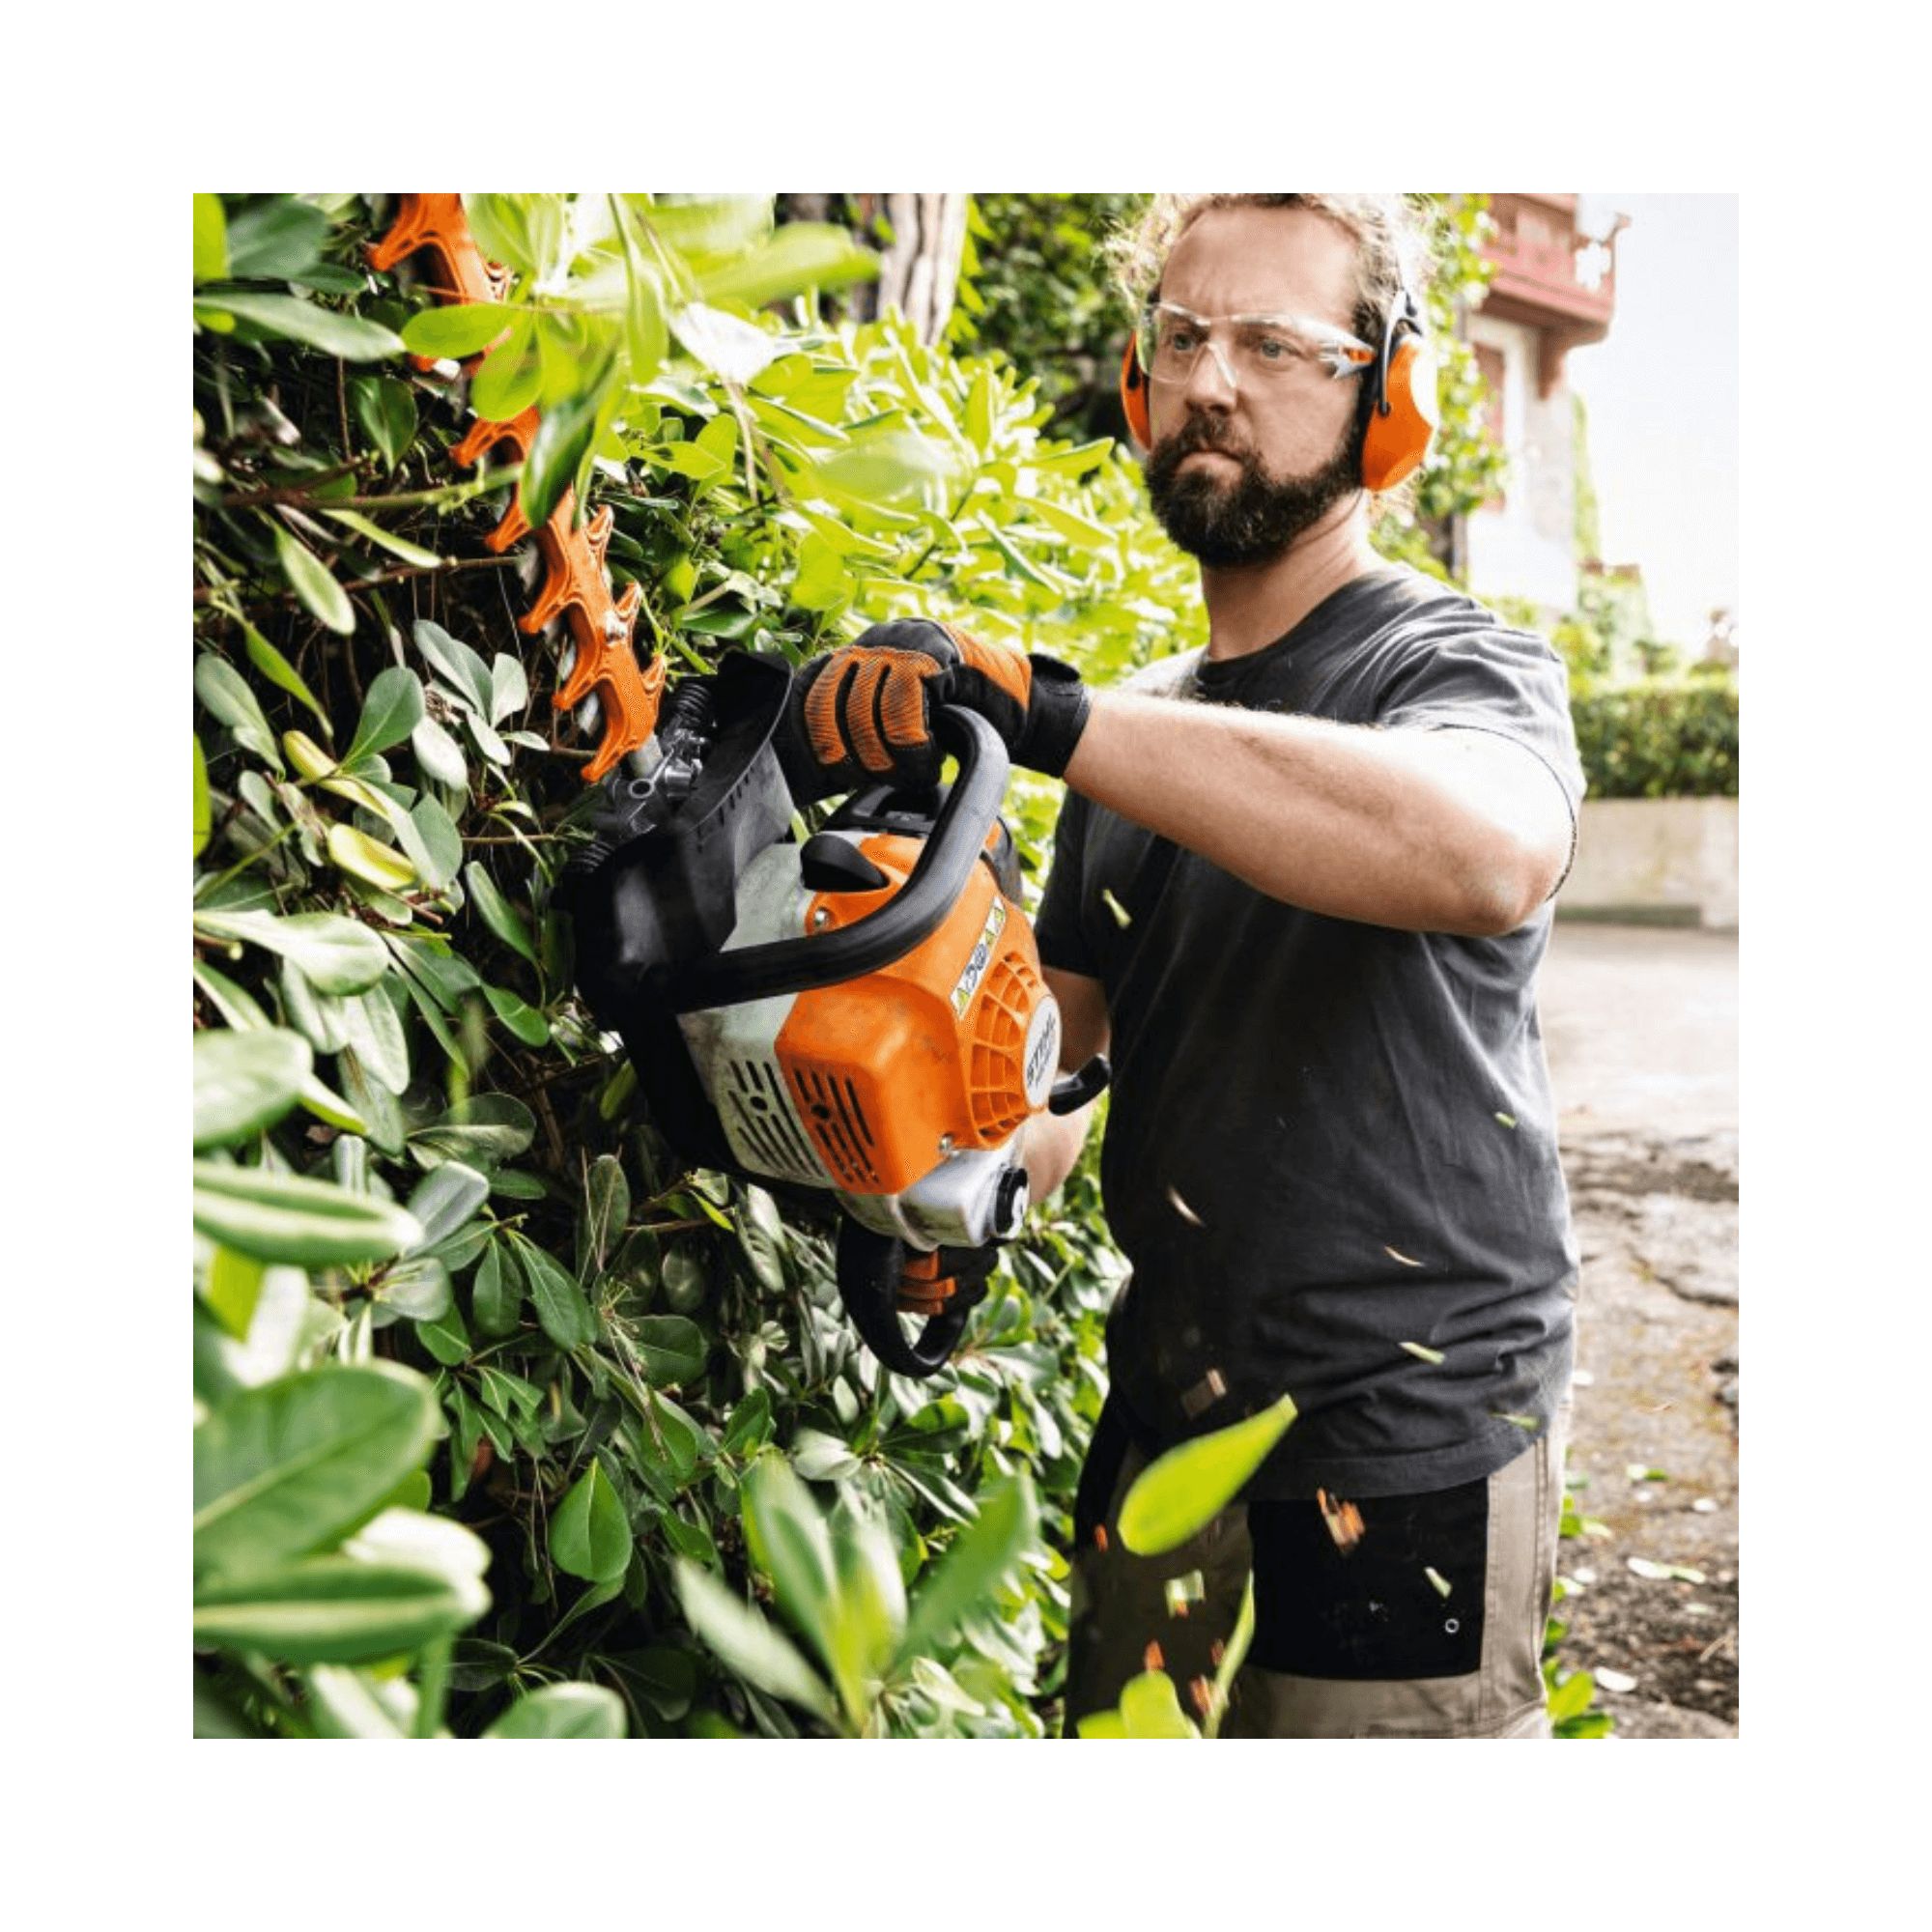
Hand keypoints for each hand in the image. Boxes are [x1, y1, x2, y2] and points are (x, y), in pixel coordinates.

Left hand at [777, 619, 1090, 801]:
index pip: (812, 694)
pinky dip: (911, 747)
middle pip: (831, 703)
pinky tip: (930, 761)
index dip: (821, 741)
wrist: (1023, 708)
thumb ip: (863, 724)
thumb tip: (822, 759)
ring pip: (864, 708)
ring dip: (885, 757)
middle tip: (884, 780)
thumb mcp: (901, 720)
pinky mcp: (935, 651)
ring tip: (912, 775)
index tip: (840, 775)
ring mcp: (905, 640)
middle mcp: (876, 640)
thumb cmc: (961, 722)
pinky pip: (902, 706)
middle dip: (854, 756)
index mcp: (860, 656)